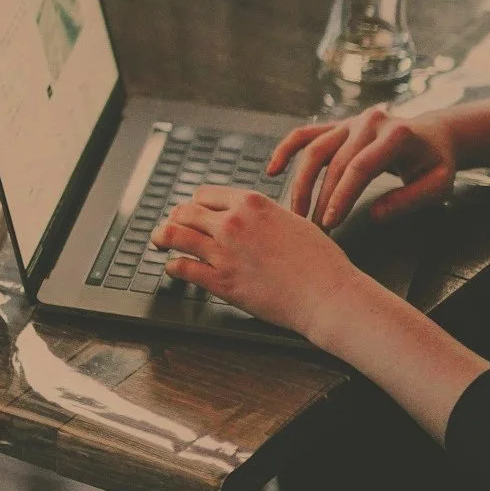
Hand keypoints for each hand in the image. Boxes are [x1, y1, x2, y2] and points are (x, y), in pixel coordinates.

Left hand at [153, 186, 376, 339]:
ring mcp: (224, 252)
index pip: (205, 194)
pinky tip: (174, 269)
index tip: (193, 213)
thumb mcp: (293, 220)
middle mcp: (232, 223)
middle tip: (172, 227)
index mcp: (251, 203)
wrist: (329, 295)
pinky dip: (172, 267)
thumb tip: (248, 215)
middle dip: (176, 218)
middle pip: (184, 211)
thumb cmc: (321, 262)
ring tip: (160, 242)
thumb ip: (264, 215)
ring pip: (173, 234)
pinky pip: (181, 267)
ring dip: (162, 237)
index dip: (196, 204)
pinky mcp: (220, 281)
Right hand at [272, 106, 457, 229]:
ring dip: (301, 182)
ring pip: (314, 149)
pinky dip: (286, 150)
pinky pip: (305, 135)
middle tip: (314, 228)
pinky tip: (273, 170)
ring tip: (297, 211)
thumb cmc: (436, 163)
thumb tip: (374, 215)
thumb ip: (409, 199)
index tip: (331, 222)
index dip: (342, 195)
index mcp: (395, 134)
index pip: (360, 166)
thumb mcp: (438, 184)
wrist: (434, 135)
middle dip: (321, 197)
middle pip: (334, 162)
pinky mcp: (337, 126)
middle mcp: (369, 122)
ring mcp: (350, 121)